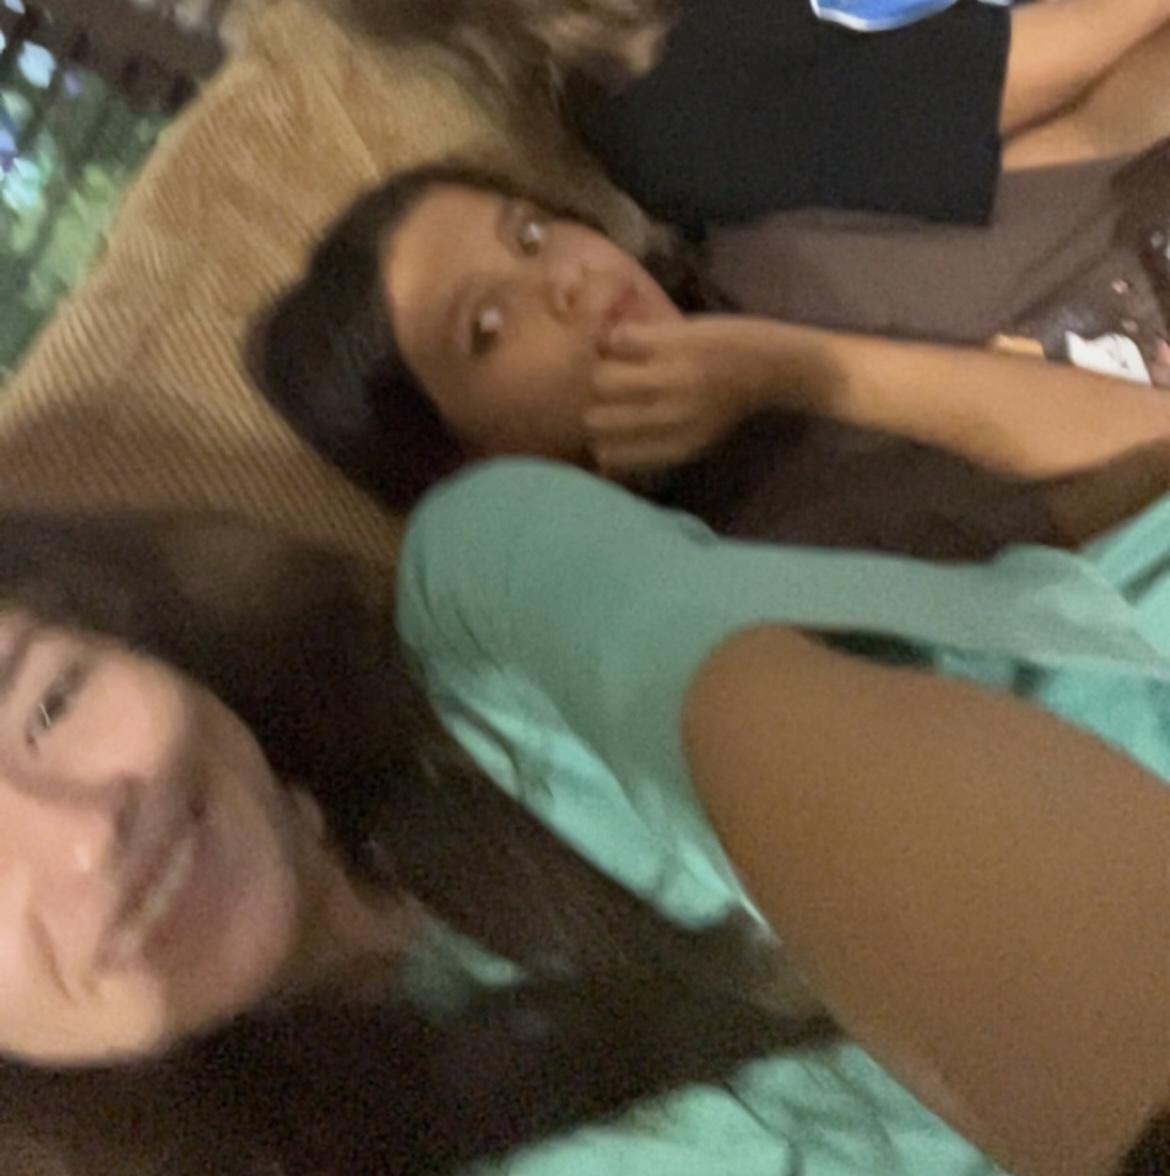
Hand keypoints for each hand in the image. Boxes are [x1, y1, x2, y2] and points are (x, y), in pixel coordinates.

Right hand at [585, 316, 824, 474]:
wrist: (776, 366)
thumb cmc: (733, 402)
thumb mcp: (695, 437)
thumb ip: (654, 443)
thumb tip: (605, 454)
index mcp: (672, 447)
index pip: (609, 454)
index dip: (596, 440)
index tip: (599, 426)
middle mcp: (666, 418)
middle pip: (596, 418)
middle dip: (594, 404)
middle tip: (602, 387)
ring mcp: (668, 378)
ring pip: (600, 378)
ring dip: (600, 366)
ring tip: (611, 358)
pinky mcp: (672, 342)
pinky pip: (620, 340)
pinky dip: (619, 336)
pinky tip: (631, 336)